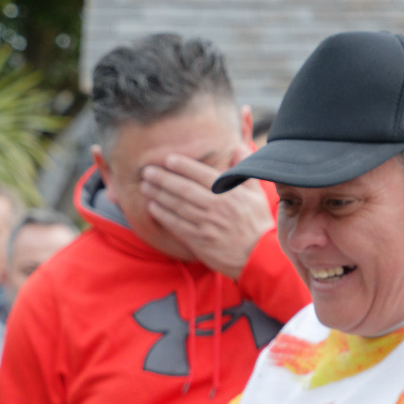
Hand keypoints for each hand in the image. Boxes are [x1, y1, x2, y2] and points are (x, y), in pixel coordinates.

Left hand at [140, 152, 272, 278]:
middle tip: (147, 171)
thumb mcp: (257, 193)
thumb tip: (238, 147)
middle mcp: (216, 207)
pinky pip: (177, 225)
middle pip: (184, 189)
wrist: (258, 256)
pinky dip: (163, 216)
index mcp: (230, 193)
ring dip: (159, 195)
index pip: (202, 175)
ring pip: (178, 206)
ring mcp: (206, 225)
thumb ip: (245, 169)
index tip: (168, 159)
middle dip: (163, 179)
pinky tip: (152, 207)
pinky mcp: (199, 241)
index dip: (184, 166)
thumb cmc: (256, 223)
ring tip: (145, 186)